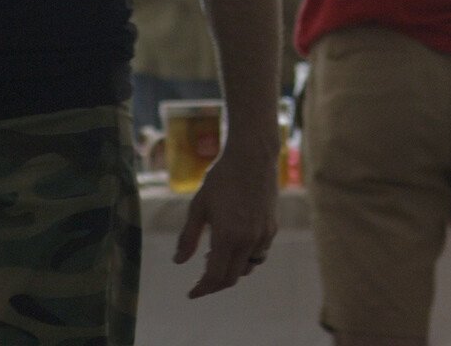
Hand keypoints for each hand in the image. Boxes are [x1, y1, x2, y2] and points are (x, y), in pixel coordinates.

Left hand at [173, 146, 278, 298]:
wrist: (252, 156)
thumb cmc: (221, 178)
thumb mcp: (198, 206)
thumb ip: (188, 237)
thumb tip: (178, 262)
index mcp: (227, 236)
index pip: (215, 276)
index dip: (202, 289)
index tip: (191, 294)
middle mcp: (248, 240)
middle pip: (232, 277)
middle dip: (214, 284)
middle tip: (200, 282)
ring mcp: (263, 235)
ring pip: (247, 267)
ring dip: (231, 271)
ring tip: (214, 258)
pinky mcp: (272, 228)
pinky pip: (259, 254)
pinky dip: (245, 258)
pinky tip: (233, 245)